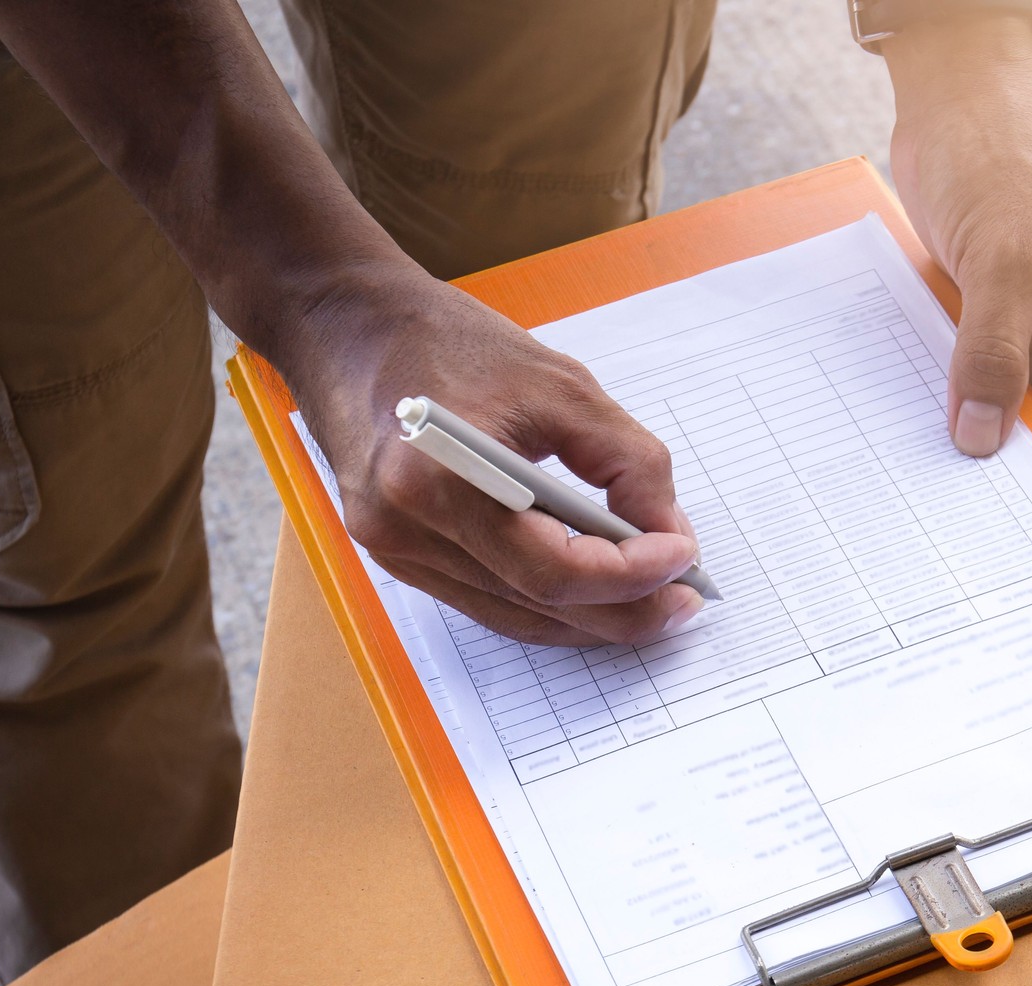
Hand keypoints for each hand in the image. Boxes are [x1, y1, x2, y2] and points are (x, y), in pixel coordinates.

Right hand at [279, 263, 703, 645]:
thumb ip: (629, 462)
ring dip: (590, 618)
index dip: (631, 577)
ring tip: (652, 602)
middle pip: (537, 606)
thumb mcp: (562, 384)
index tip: (684, 558)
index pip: (553, 570)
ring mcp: (394, 549)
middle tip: (684, 602)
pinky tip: (593, 591)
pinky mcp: (397, 552)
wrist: (347, 322)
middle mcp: (405, 530)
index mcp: (437, 481)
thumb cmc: (448, 341)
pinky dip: (547, 603)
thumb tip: (668, 534)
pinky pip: (487, 600)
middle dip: (624, 611)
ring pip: (515, 616)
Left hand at [883, 16, 1031, 476]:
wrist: (952, 92)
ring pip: (1021, 389)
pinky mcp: (990, 298)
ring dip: (991, 422)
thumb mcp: (1005, 261)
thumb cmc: (1002, 155)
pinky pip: (981, 362)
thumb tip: (981, 440)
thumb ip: (995, 354)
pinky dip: (960, 390)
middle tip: (991, 499)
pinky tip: (930, 419)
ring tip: (954, 470)